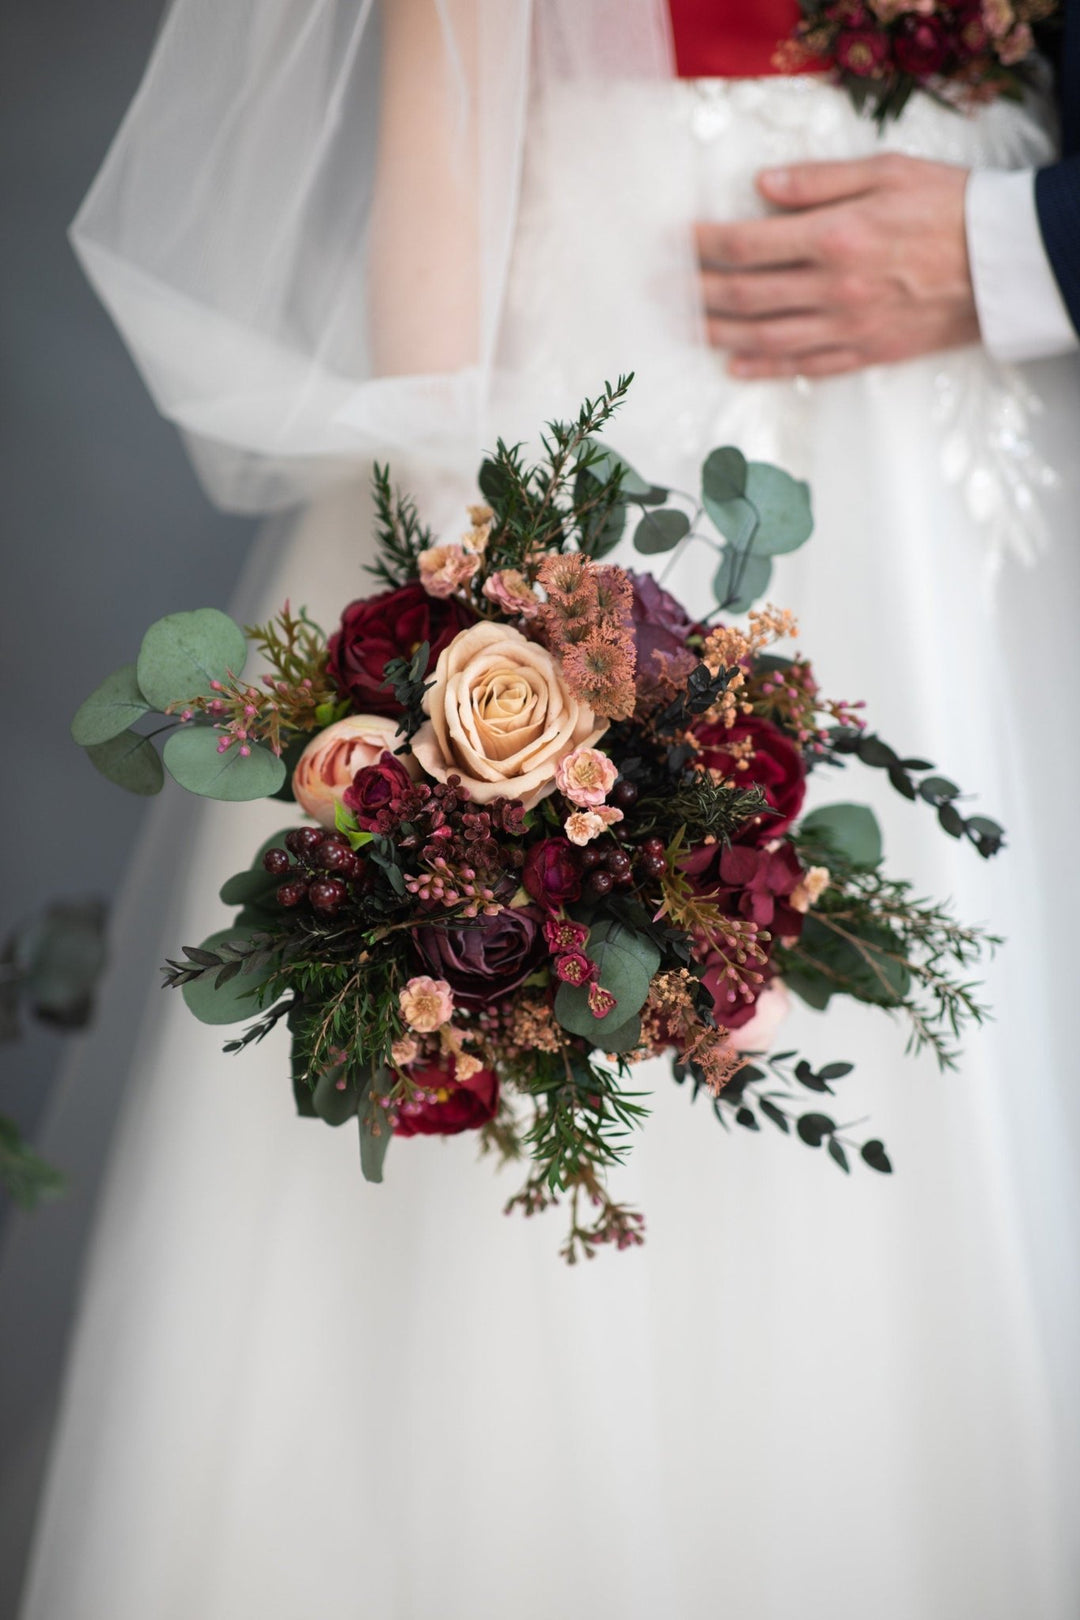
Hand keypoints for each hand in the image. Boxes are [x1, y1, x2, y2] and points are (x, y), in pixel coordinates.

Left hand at [696, 154, 978, 379]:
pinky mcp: (865, 352)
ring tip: (687, 328)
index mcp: (834, 238)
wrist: (1004, 262)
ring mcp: (847, 327)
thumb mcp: (886, 172)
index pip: (748, 245)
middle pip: (746, 297)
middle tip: (664, 290)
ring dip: (719, 335)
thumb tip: (763, 186)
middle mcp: (833, 289)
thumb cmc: (949, 208)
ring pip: (766, 337)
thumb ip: (818, 182)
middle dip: (697, 293)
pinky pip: (804, 366)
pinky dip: (765, 368)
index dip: (705, 246)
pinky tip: (736, 365)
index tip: (679, 242)